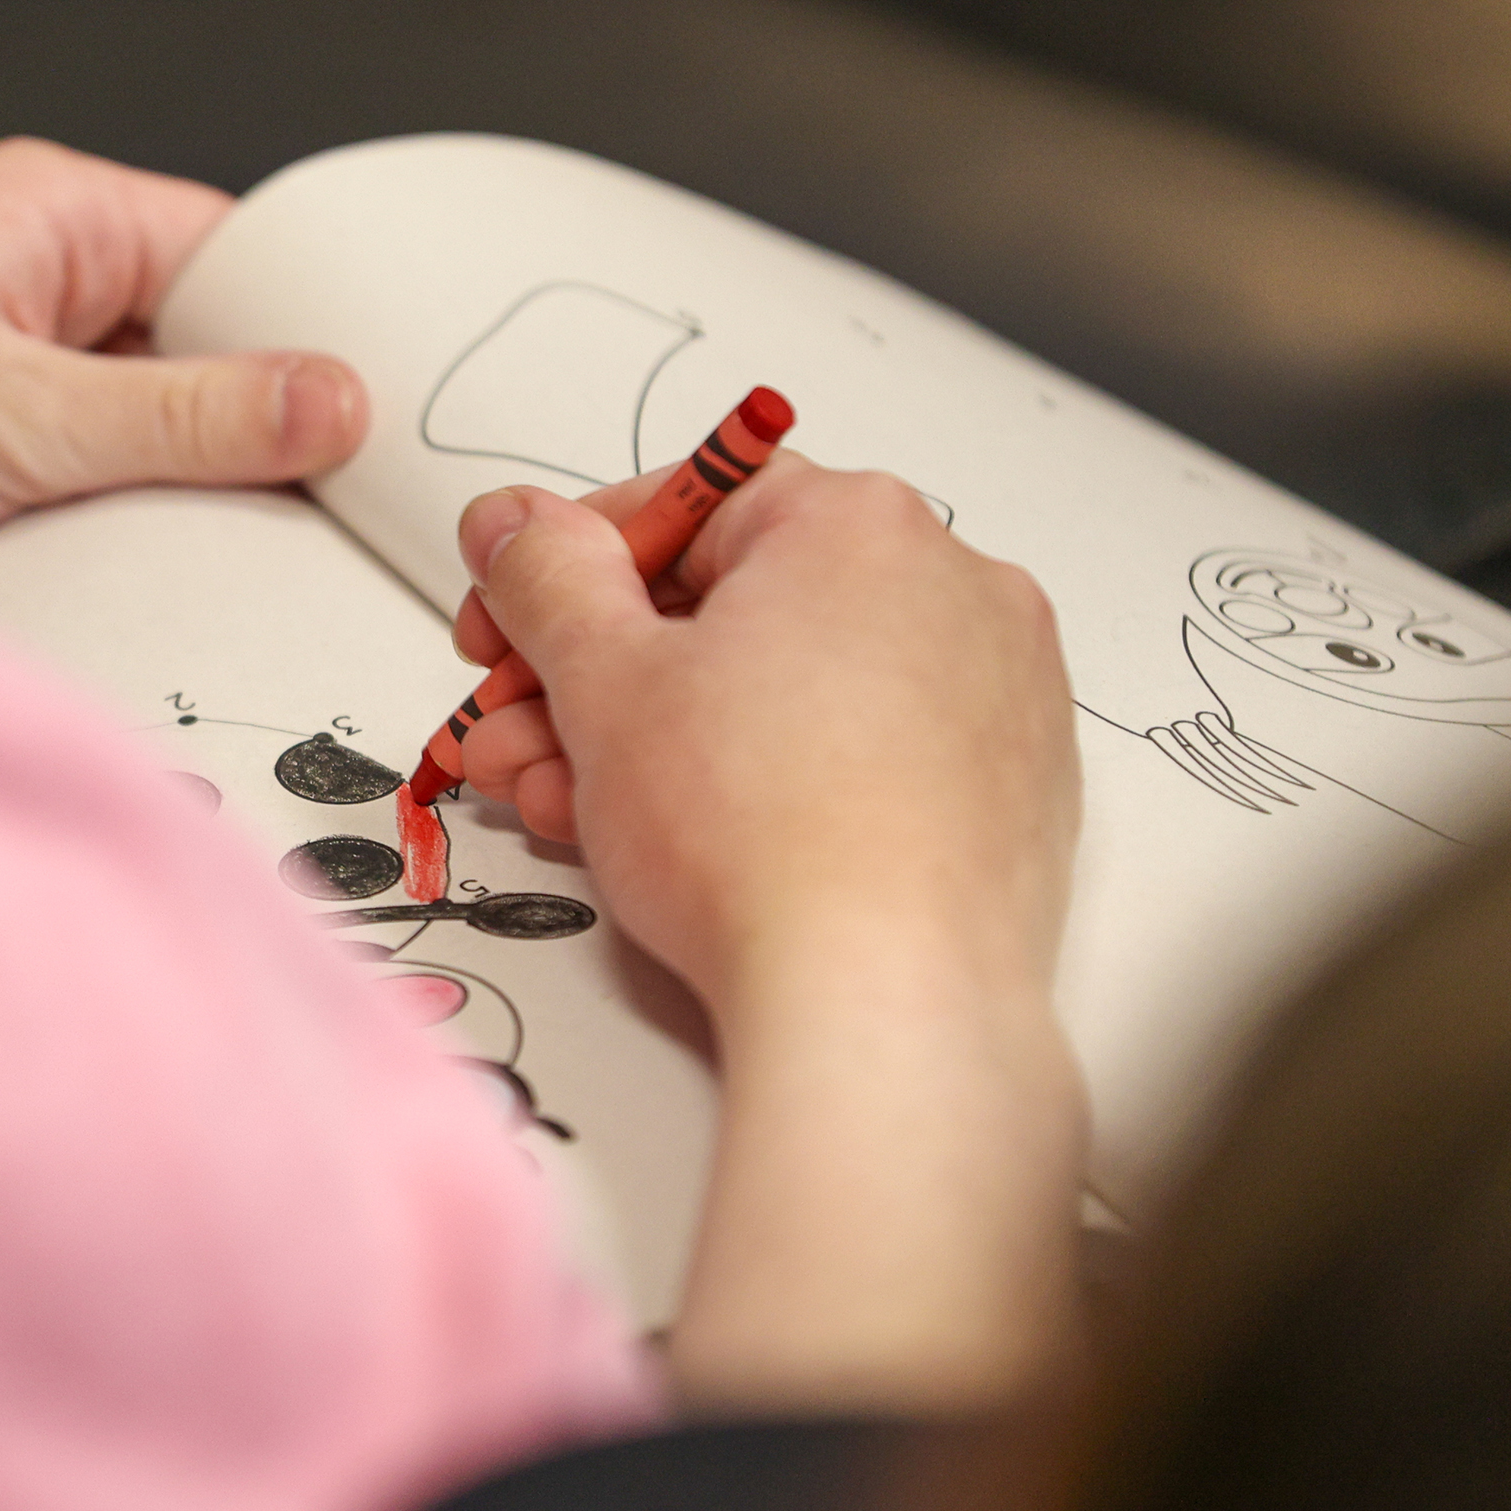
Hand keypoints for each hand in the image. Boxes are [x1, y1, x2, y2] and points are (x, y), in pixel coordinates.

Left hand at [0, 139, 367, 552]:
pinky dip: (113, 537)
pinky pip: (77, 494)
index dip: (314, 329)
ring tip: (242, 557)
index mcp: (47, 215)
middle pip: (197, 354)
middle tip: (332, 510)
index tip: (389, 413)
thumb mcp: (13, 414)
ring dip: (179, 499)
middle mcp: (23, 282)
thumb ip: (187, 418)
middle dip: (254, 433)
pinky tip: (147, 585)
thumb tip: (331, 399)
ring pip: (139, 438)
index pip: (235, 253)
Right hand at [456, 456, 1087, 1412]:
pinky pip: (854, 753)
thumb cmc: (768, 844)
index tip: (505, 625)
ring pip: (784, 688)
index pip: (678, 507)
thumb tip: (519, 524)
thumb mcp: (605, 681)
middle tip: (521, 734)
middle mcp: (948, 583)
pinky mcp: (1005, 785)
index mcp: (858, 521)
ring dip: (659, 740)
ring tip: (573, 808)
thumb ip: (545, 576)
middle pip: (729, 606)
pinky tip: (677, 839)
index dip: (561, 574)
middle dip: (598, 678)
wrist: (883, 1003)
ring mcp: (992, 688)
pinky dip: (762, 781)